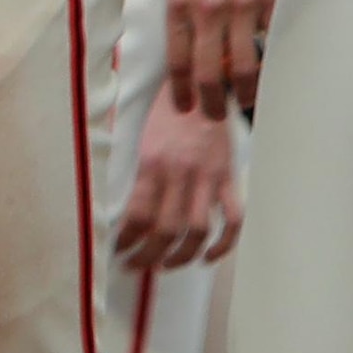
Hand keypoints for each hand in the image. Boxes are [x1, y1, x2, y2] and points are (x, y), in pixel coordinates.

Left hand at [112, 85, 243, 274]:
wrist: (203, 87)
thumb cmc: (166, 113)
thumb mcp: (142, 138)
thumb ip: (140, 175)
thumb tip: (128, 212)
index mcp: (152, 163)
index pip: (138, 214)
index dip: (127, 239)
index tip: (119, 250)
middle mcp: (180, 174)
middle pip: (166, 229)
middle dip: (148, 255)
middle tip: (136, 266)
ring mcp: (208, 178)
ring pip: (198, 231)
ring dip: (181, 256)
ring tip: (165, 266)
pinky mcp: (229, 178)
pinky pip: (233, 219)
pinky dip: (223, 244)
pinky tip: (207, 257)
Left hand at [164, 0, 283, 116]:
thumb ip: (181, 11)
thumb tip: (187, 55)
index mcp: (178, 1)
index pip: (176, 59)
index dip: (182, 91)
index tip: (185, 108)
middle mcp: (208, 7)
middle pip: (209, 72)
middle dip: (212, 102)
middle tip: (214, 116)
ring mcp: (241, 5)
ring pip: (243, 66)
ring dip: (245, 93)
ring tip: (245, 102)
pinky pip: (272, 43)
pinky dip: (273, 64)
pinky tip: (272, 74)